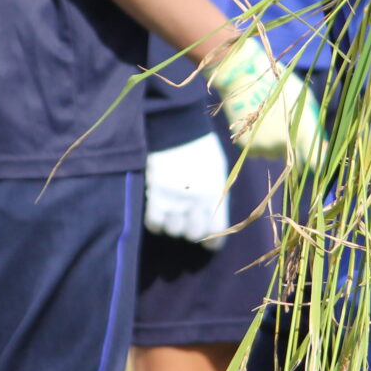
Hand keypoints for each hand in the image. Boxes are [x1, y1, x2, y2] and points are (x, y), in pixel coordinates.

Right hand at [145, 132, 231, 249]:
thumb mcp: (216, 168)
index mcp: (216, 193)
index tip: (208, 245)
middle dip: (190, 230)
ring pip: (172, 230)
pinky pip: (154, 223)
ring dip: (172, 224)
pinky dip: (155, 222)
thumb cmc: (198, 145)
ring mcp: (175, 199)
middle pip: (192, 233)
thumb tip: (213, 213)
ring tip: (170, 214)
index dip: (212, 241)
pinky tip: (157, 213)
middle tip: (186, 223)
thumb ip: (215, 192)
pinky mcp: (155, 195)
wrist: (174, 126)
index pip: (216, 229)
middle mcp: (197, 200)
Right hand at [208, 42, 324, 164]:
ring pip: (273, 153)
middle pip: (291, 156)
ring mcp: (266, 147)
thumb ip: (310, 123)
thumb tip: (321, 145)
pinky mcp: (249, 148)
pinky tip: (256, 124)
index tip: (318, 166)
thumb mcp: (301, 99)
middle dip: (289, 144)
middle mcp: (285, 144)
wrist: (245, 77)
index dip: (317, 165)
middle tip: (281, 123)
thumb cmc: (279, 84)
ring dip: (272, 144)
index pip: (314, 161)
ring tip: (267, 121)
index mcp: (302, 131)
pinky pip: (258, 151)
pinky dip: (257, 142)